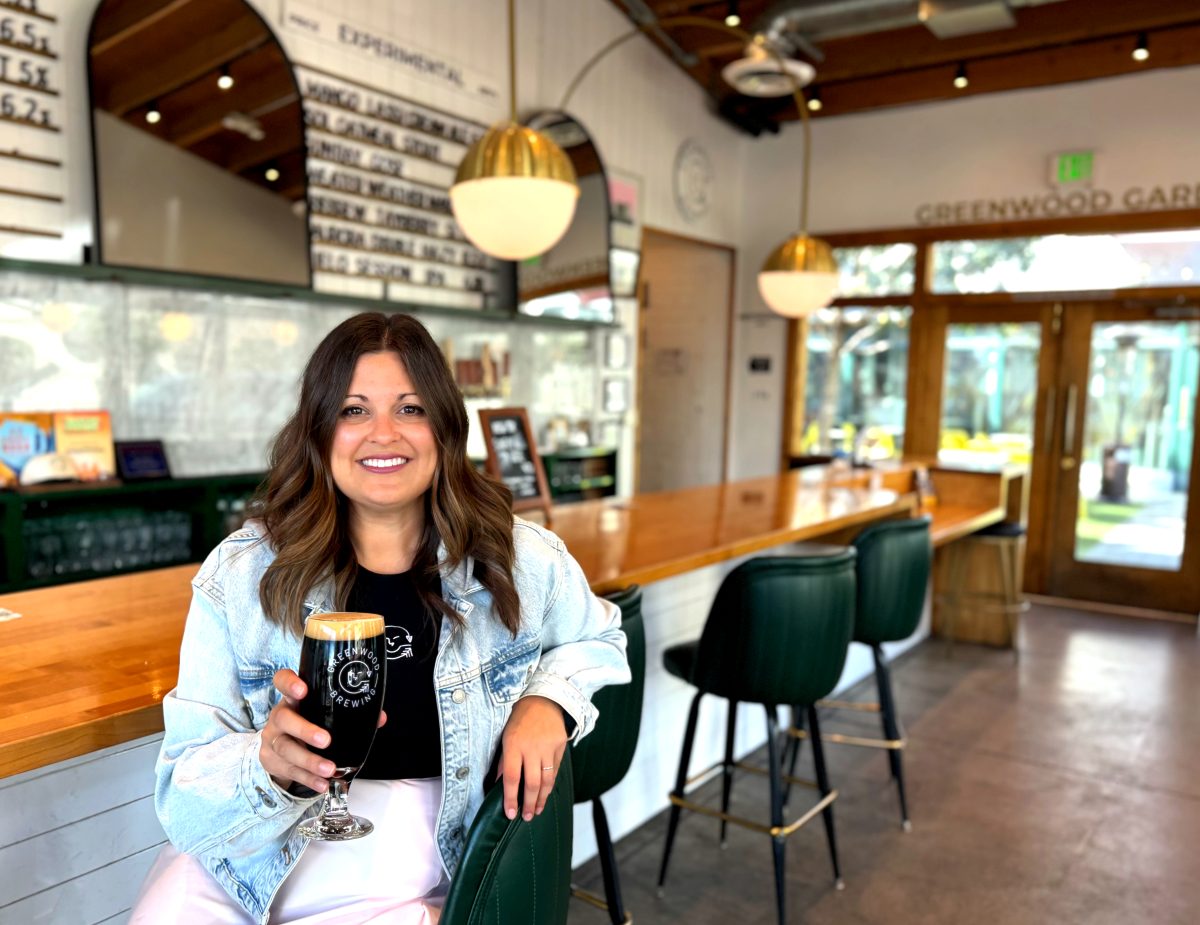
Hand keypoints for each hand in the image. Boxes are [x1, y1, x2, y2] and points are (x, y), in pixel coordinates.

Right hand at [259, 669, 386, 792]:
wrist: (278, 748)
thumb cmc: (308, 723)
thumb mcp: (322, 714)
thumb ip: (349, 713)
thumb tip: (380, 717)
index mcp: (292, 699)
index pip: (282, 681)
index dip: (289, 683)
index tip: (302, 690)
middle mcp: (279, 716)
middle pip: (284, 719)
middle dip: (305, 730)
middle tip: (326, 741)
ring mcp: (273, 739)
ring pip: (286, 749)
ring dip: (310, 761)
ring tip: (329, 769)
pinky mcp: (271, 761)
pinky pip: (290, 770)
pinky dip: (308, 779)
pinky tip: (322, 783)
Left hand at [499, 695, 567, 821]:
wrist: (543, 700)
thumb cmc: (519, 720)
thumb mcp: (505, 737)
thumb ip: (504, 762)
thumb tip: (500, 786)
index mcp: (513, 745)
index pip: (512, 778)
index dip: (510, 798)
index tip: (510, 813)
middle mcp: (532, 747)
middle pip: (532, 783)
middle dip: (529, 804)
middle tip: (527, 817)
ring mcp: (548, 747)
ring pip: (547, 780)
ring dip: (542, 799)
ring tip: (538, 810)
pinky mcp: (560, 745)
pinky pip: (556, 770)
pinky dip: (550, 784)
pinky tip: (546, 793)